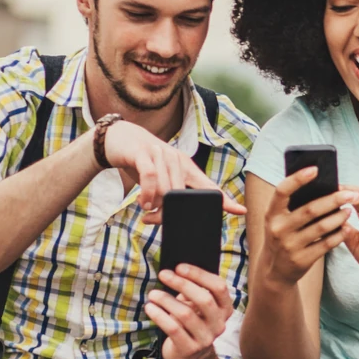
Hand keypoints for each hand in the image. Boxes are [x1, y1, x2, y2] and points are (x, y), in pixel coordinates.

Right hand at [101, 120, 243, 222]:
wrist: (118, 138)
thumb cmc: (142, 162)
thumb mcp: (161, 176)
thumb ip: (170, 194)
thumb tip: (169, 217)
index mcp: (186, 167)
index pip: (208, 186)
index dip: (224, 199)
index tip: (240, 210)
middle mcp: (177, 159)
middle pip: (183, 195)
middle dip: (169, 213)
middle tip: (155, 220)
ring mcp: (160, 154)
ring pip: (167, 188)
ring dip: (156, 206)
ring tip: (147, 212)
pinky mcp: (143, 154)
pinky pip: (150, 177)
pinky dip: (148, 194)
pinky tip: (143, 204)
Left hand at [145, 264, 232, 358]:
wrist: (190, 358)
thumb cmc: (192, 325)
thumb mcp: (197, 308)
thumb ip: (193, 292)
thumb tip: (175, 272)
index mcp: (224, 309)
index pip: (219, 287)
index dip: (199, 275)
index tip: (179, 267)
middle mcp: (219, 324)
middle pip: (204, 299)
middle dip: (182, 284)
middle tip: (164, 275)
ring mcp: (205, 338)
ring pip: (185, 314)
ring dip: (166, 300)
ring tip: (153, 294)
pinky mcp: (189, 348)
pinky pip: (173, 328)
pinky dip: (159, 316)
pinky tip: (150, 308)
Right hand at [256, 166, 355, 286]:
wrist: (274, 271)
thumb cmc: (283, 236)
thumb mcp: (279, 220)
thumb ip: (293, 205)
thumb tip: (321, 184)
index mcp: (271, 214)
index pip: (282, 191)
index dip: (298, 179)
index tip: (315, 169)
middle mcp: (278, 229)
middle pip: (310, 210)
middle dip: (334, 200)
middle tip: (351, 193)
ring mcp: (290, 246)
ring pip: (321, 227)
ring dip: (339, 217)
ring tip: (349, 210)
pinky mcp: (302, 260)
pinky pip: (326, 244)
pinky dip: (339, 235)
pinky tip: (346, 228)